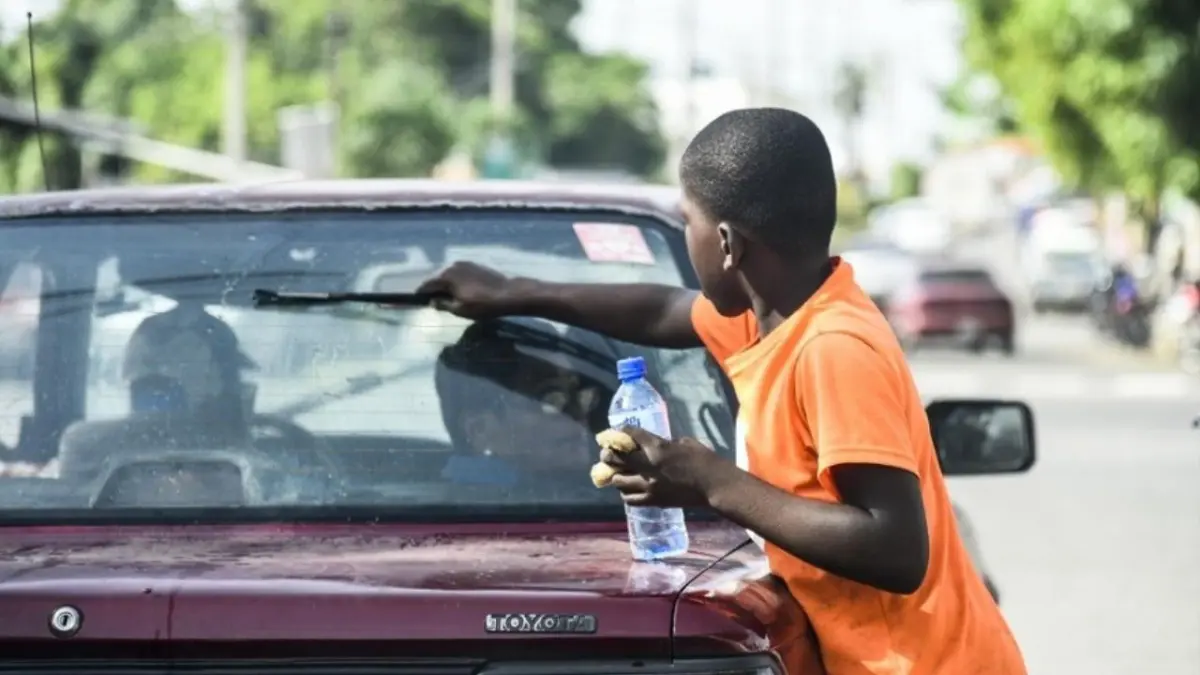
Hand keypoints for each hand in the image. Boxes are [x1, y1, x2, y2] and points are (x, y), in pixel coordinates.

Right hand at [416, 261, 521, 319]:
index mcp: (446, 276)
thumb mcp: (460, 310)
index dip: (421, 293)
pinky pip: (459, 274)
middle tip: (432, 301)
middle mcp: (453, 266)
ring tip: (446, 297)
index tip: (417, 301)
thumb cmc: (482, 304)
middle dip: (434, 289)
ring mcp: (465, 264)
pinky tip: (460, 290)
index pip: (427, 284)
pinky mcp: (475, 265)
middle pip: (437, 278)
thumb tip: (432, 301)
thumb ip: (443, 304)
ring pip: (449, 275)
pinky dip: (456, 281)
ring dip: (445, 285)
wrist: (509, 293)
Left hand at [601, 426, 733, 507]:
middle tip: (607, 452)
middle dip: (609, 454)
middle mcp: (648, 467)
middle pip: (616, 459)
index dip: (622, 431)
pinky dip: (626, 492)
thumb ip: (664, 443)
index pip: (630, 435)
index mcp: (658, 448)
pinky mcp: (653, 501)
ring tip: (619, 472)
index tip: (618, 432)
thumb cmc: (705, 460)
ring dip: (616, 474)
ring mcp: (649, 487)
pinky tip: (630, 488)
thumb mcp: (684, 442)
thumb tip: (652, 444)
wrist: (714, 486)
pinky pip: (629, 498)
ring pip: (618, 481)